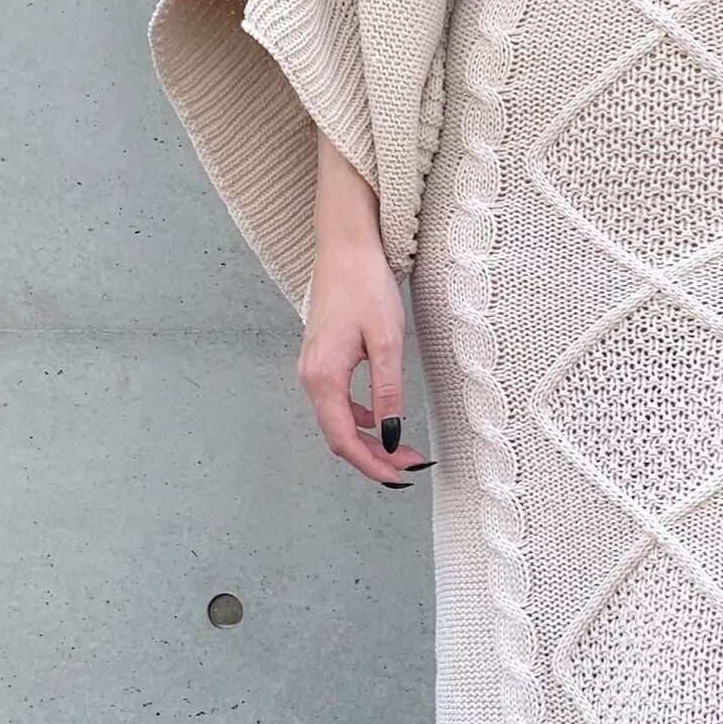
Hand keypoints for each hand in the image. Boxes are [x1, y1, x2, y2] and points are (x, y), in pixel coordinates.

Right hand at [296, 132, 431, 487]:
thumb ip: (387, 391)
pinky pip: (337, 403)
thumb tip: (392, 435)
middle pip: (339, 436)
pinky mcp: (322, 359)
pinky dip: (361, 419)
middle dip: (375, 457)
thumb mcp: (387, 341)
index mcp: (323, 377)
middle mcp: (311, 378)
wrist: (346, 245)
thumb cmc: (366, 286)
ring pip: (338, 421)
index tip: (401, 478)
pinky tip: (383, 419)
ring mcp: (314, 368)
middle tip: (411, 467)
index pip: (344, 440)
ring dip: (370, 440)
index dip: (372, 465)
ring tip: (404, 450)